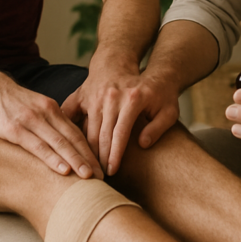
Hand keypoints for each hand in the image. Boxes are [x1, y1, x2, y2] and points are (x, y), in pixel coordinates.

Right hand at [0, 76, 103, 179]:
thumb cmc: (13, 103)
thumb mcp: (37, 108)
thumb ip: (50, 122)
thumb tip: (65, 142)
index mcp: (53, 109)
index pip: (76, 132)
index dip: (90, 150)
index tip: (100, 167)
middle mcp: (46, 114)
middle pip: (72, 138)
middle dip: (88, 158)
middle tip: (101, 177)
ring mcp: (32, 121)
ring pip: (59, 143)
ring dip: (76, 161)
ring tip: (88, 177)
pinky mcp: (16, 129)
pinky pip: (38, 146)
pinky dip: (53, 159)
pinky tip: (64, 170)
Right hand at [62, 60, 180, 175]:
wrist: (128, 65)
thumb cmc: (155, 92)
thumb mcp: (168, 109)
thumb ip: (158, 127)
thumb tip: (143, 144)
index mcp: (133, 99)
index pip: (121, 133)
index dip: (115, 154)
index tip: (112, 171)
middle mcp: (112, 96)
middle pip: (103, 133)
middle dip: (99, 157)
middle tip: (98, 176)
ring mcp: (96, 94)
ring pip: (89, 128)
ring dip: (87, 150)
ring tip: (88, 167)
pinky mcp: (83, 93)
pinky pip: (73, 115)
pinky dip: (72, 131)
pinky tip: (72, 147)